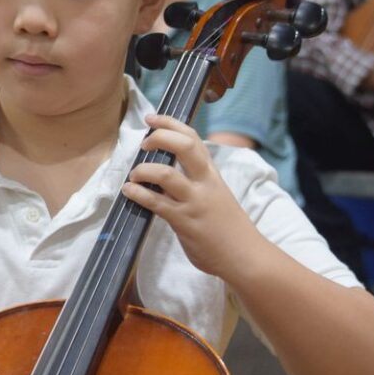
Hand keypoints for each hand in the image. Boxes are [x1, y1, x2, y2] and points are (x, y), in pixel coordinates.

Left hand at [121, 114, 263, 278]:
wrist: (244, 256)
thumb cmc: (227, 227)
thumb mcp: (214, 195)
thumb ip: (193, 182)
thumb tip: (163, 173)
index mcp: (211, 174)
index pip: (193, 138)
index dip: (171, 124)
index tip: (153, 118)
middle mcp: (204, 183)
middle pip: (184, 146)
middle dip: (160, 137)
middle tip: (144, 143)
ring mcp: (195, 202)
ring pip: (167, 175)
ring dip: (144, 170)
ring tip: (134, 175)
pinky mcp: (185, 222)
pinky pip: (157, 204)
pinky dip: (139, 195)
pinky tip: (129, 192)